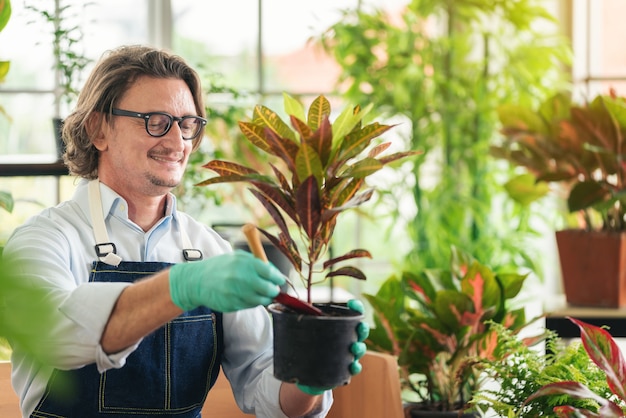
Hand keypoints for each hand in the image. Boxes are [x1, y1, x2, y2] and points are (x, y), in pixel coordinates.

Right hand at [169, 250, 285, 311]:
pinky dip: (253, 302)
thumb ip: (257, 263)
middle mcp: (240, 278)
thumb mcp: (238, 257)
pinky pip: (251, 305)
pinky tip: (248, 296)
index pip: (270, 273)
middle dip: (274, 290)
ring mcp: (236, 293)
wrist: (198, 281)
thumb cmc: (221, 267)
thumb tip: (275, 273)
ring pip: (261, 300)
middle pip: (269, 289)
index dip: (278, 278)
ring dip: (265, 297)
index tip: (280, 280)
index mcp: (244, 263)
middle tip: (273, 289)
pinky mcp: (232, 305)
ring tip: (260, 292)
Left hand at [297, 299, 369, 394]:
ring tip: (354, 348)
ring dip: (359, 347)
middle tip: (360, 328)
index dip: (356, 307)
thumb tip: (280, 306)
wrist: (304, 373)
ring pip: (359, 348)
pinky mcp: (343, 369)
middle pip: (360, 330)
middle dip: (362, 328)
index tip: (353, 303)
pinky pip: (353, 368)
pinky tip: (352, 366)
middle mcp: (345, 338)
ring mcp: (345, 354)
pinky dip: (355, 367)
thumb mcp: (301, 331)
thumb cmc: (305, 346)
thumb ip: (295, 319)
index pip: (352, 313)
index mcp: (337, 325)